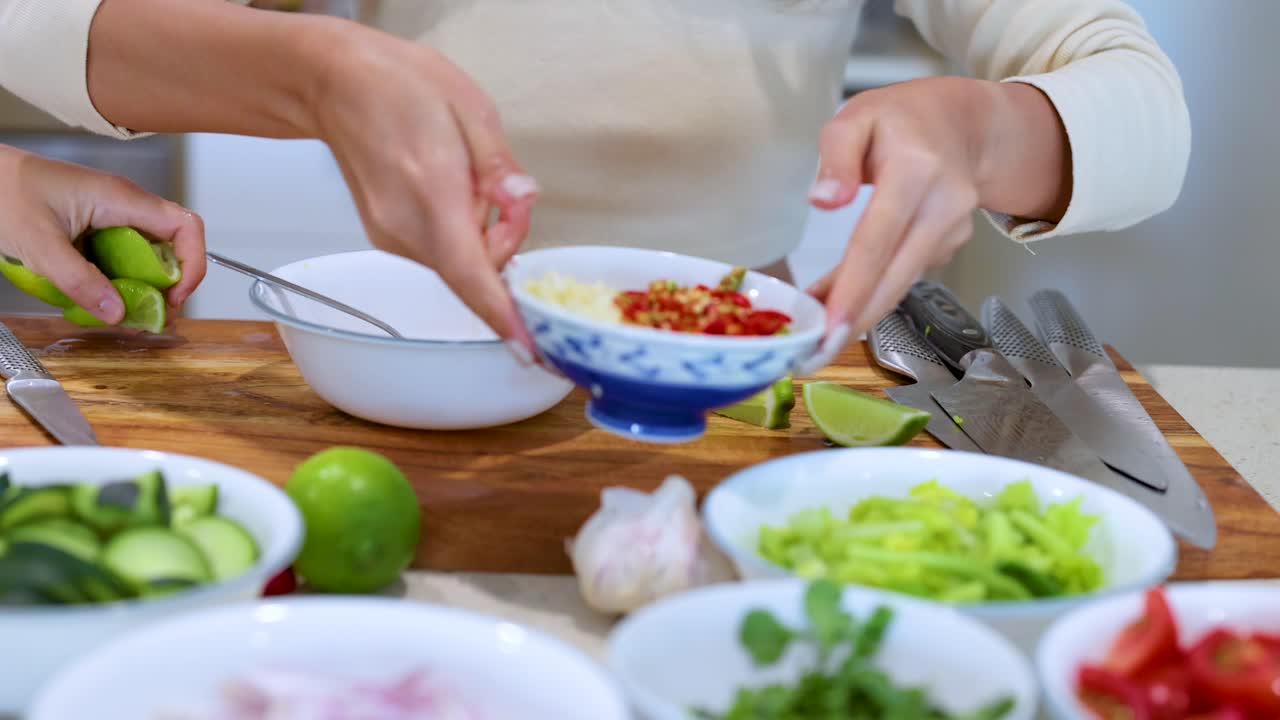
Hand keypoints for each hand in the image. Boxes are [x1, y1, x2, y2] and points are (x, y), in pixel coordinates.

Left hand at [0, 146, 205, 323]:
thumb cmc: (3, 191)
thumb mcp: (40, 245)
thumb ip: (79, 282)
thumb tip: (117, 314)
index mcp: (121, 199)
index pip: (186, 226)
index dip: (192, 264)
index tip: (175, 296)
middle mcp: (125, 204)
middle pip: (172, 246)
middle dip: (168, 285)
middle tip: (150, 315)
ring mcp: (112, 214)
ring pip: (149, 254)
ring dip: (144, 286)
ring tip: (127, 314)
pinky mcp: (97, 225)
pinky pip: (124, 255)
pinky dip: (121, 280)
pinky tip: (103, 298)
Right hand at [307, 25, 538, 355]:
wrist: (335, 81)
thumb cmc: (399, 84)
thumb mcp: (471, 108)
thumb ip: (500, 165)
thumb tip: (523, 197)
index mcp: (432, 191)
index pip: (470, 273)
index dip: (502, 314)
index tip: (527, 347)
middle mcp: (406, 227)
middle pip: (477, 269)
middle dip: (506, 236)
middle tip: (504, 187)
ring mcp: (391, 237)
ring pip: (462, 263)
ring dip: (482, 232)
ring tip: (465, 174)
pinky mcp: (388, 239)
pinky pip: (444, 254)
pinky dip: (460, 232)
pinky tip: (447, 187)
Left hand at [806, 77, 1070, 341]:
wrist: (967, 123)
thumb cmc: (902, 118)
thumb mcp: (857, 115)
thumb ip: (836, 155)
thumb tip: (822, 201)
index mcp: (916, 169)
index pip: (878, 238)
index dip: (854, 286)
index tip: (830, 323)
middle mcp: (943, 204)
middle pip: (896, 275)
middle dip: (858, 319)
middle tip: (817, 352)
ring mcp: (953, 228)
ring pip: (900, 282)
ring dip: (861, 308)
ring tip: (818, 327)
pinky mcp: (952, 245)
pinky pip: (904, 273)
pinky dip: (873, 288)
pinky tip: (843, 296)